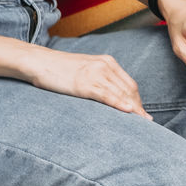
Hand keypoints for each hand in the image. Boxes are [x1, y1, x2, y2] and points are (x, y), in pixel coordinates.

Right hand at [21, 48, 152, 119]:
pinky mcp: (85, 83)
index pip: (130, 84)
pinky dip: (120, 104)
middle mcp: (105, 65)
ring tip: (142, 124)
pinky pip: (107, 95)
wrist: (40, 61)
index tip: (143, 114)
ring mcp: (96, 73)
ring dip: (134, 109)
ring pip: (121, 93)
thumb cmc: (59, 69)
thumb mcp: (85, 70)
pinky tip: (129, 112)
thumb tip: (111, 97)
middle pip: (129, 90)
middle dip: (139, 107)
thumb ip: (100, 79)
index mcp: (107, 62)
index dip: (138, 100)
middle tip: (146, 123)